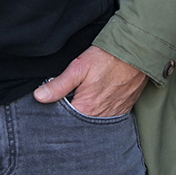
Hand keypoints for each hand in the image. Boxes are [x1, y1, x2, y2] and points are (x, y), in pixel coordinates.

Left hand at [33, 45, 147, 116]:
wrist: (136, 52)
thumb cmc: (107, 57)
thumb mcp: (78, 67)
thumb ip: (58, 85)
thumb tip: (39, 97)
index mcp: (86, 108)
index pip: (66, 121)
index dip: (58, 114)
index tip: (54, 105)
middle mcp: (101, 116)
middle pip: (80, 122)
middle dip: (73, 115)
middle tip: (70, 99)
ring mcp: (114, 114)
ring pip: (94, 121)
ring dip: (87, 114)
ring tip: (83, 99)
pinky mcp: (124, 109)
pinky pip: (108, 117)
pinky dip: (101, 112)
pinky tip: (97, 101)